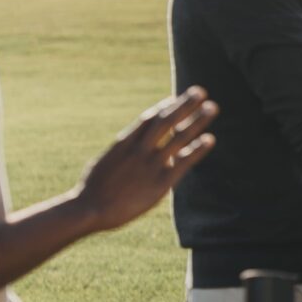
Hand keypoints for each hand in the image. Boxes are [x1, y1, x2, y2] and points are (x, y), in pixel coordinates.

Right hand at [74, 88, 217, 232]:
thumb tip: (127, 148)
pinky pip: (183, 162)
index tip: (175, 98)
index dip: (163, 107)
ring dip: (197, 120)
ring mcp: (150, 164)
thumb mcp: (105, 163)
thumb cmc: (92, 190)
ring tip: (212, 107)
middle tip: (200, 91)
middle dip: (184, 105)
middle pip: (165, 121)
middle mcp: (139, 149)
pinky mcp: (160, 182)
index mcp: (123, 143)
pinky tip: (210, 139)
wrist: (89, 210)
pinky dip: (197, 149)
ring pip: (178, 136)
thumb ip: (121, 153)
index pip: (147, 119)